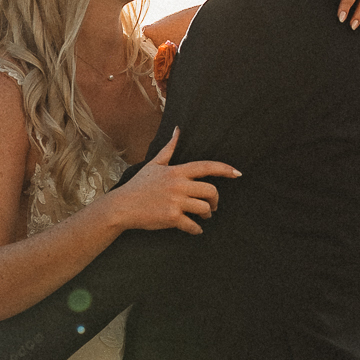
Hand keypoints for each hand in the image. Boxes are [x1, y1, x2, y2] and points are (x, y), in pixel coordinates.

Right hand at [114, 128, 239, 234]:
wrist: (122, 207)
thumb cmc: (138, 186)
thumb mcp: (154, 164)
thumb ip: (169, 148)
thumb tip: (178, 130)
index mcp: (176, 171)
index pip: (206, 167)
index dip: (224, 169)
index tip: (237, 173)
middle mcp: (178, 185)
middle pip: (210, 190)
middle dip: (215, 200)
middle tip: (213, 206)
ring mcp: (175, 202)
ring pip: (204, 208)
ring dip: (207, 214)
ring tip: (203, 216)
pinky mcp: (171, 218)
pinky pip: (193, 225)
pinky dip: (196, 229)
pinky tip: (195, 229)